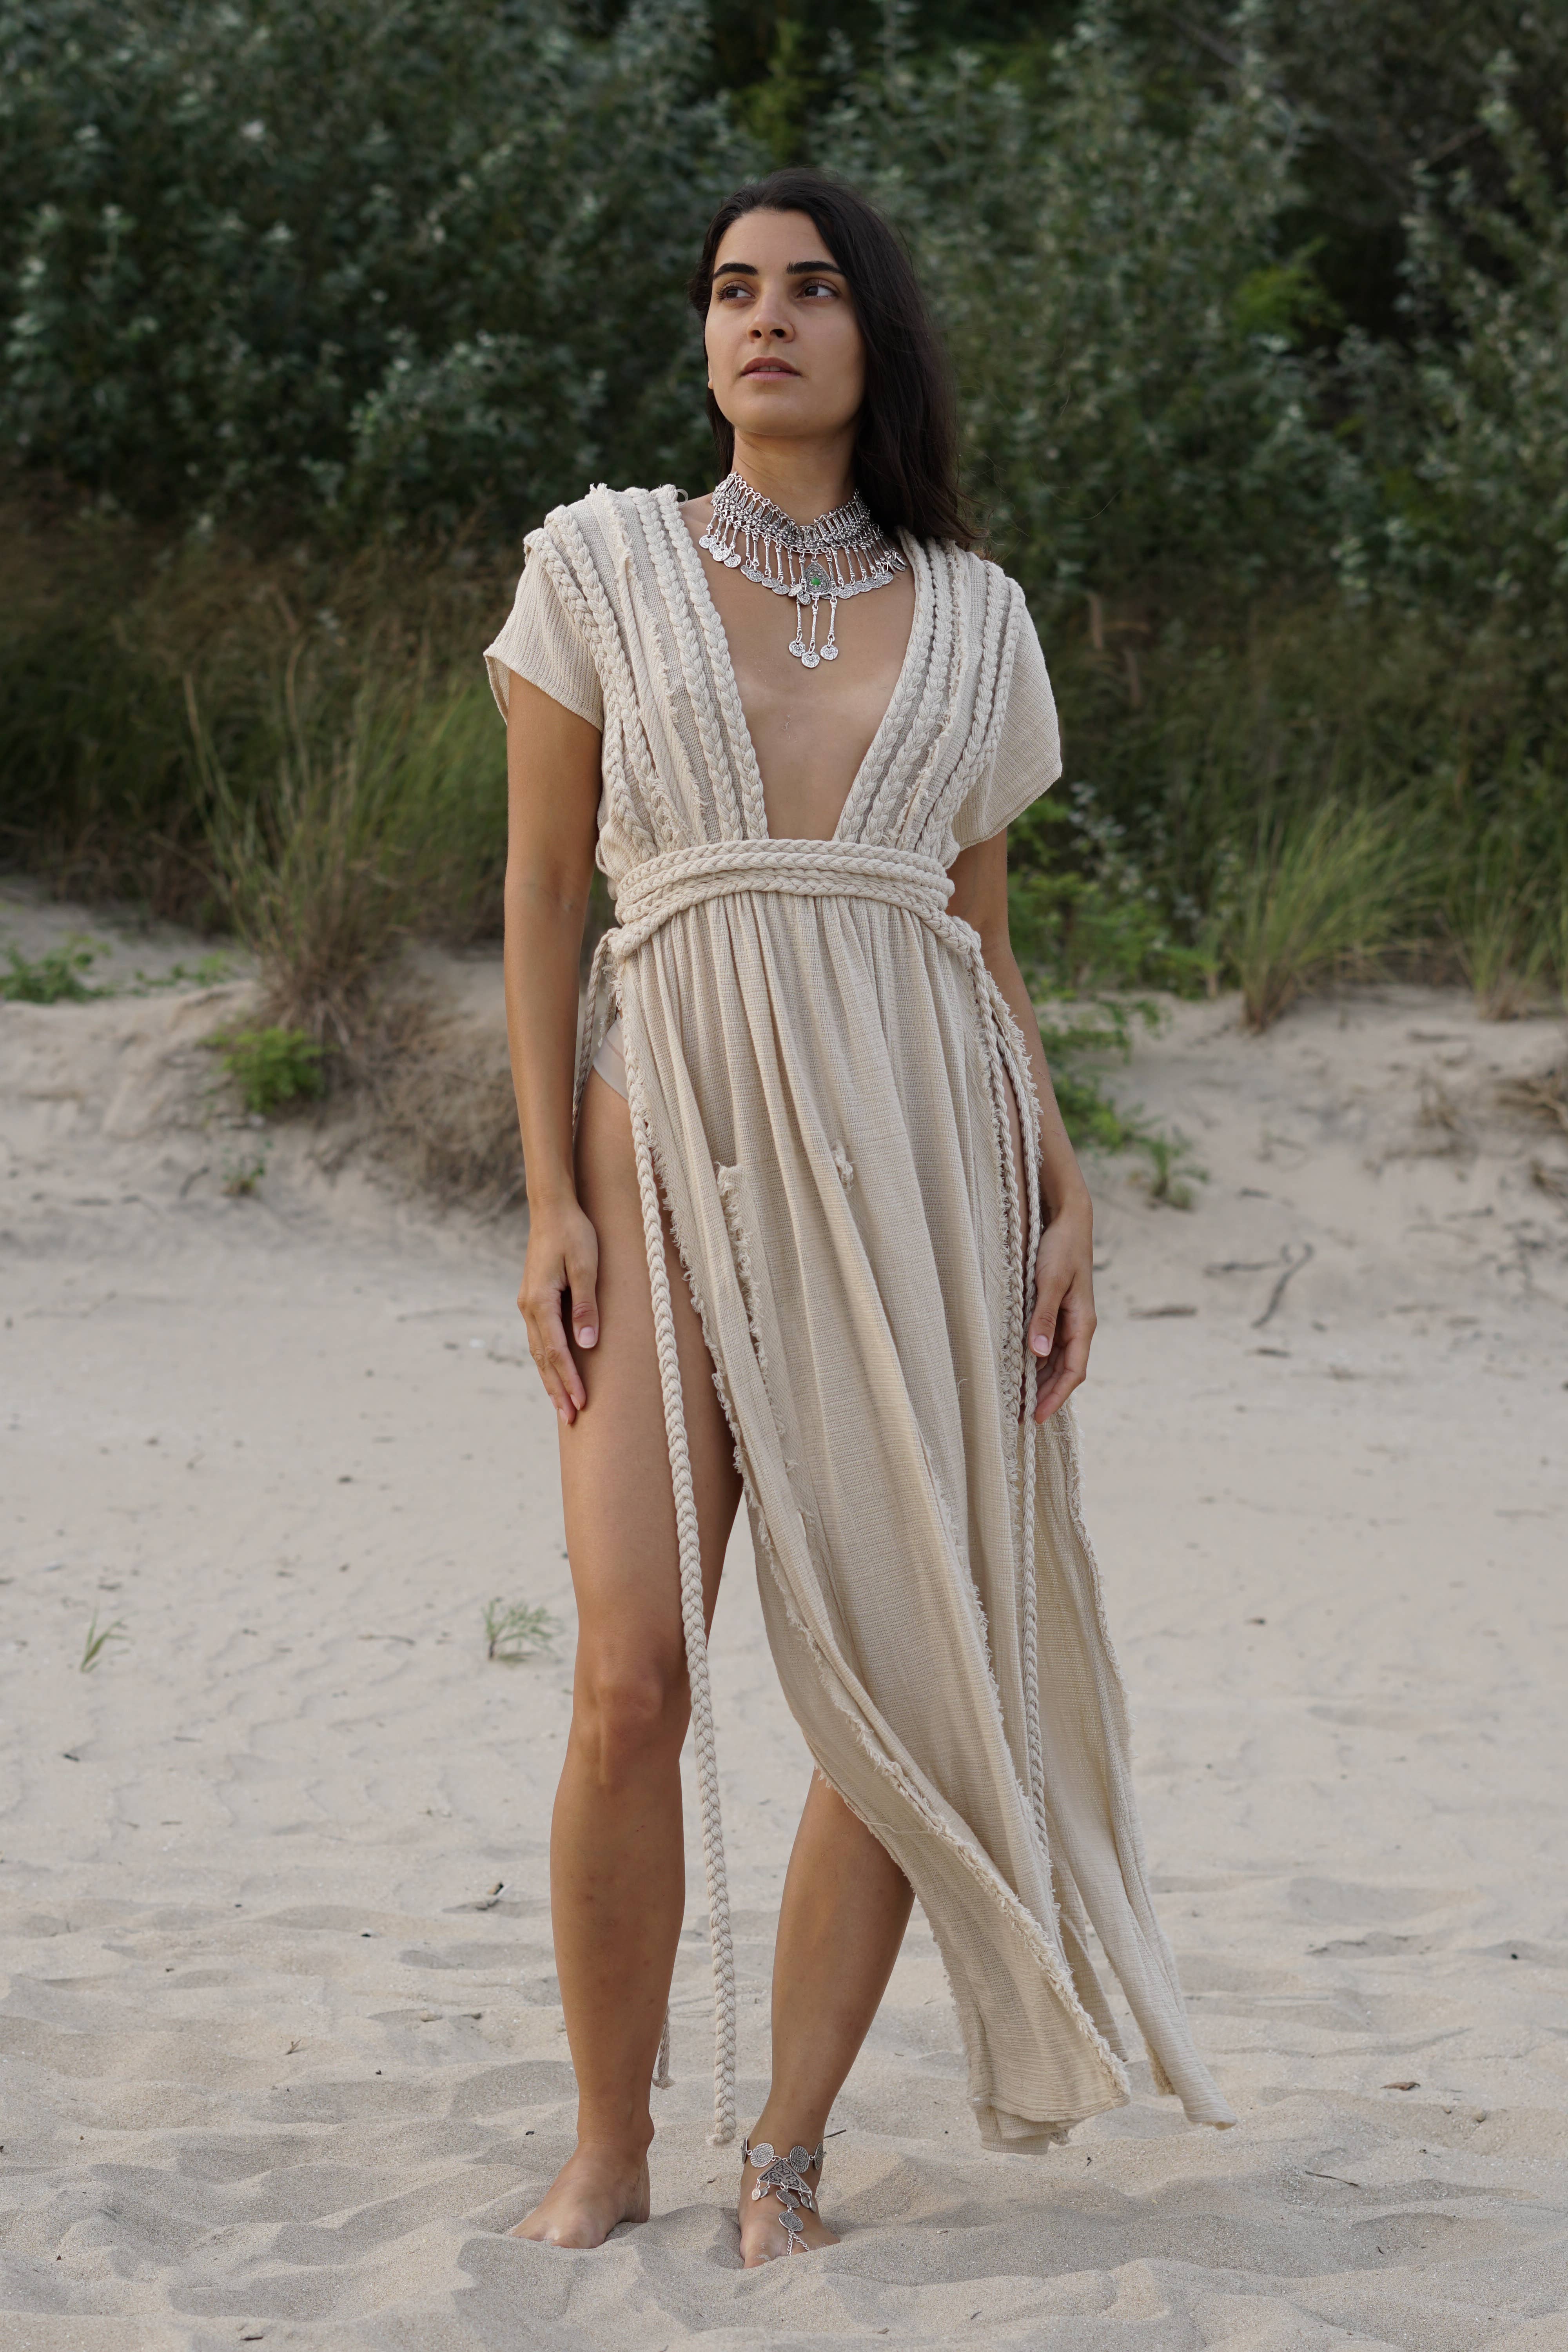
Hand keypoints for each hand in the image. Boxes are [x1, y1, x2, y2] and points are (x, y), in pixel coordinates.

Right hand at [519, 1195, 599, 1424]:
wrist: (552, 1209)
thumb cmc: (574, 1234)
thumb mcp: (586, 1267)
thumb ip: (586, 1306)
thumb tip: (586, 1344)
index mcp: (540, 1301)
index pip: (556, 1351)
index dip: (569, 1379)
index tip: (581, 1403)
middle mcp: (529, 1307)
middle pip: (542, 1358)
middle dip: (557, 1389)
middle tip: (570, 1419)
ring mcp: (528, 1305)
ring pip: (538, 1351)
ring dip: (550, 1379)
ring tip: (562, 1406)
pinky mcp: (534, 1300)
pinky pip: (539, 1339)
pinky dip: (547, 1360)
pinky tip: (555, 1372)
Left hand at [1026, 1191, 1095, 1422]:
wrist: (1067, 1219)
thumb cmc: (1061, 1248)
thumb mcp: (1051, 1282)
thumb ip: (1044, 1317)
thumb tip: (1038, 1353)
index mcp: (1083, 1323)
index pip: (1073, 1371)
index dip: (1056, 1396)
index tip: (1037, 1416)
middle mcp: (1077, 1326)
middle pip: (1063, 1372)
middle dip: (1044, 1395)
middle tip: (1018, 1417)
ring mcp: (1067, 1320)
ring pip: (1053, 1361)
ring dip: (1037, 1381)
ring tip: (1014, 1401)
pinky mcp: (1055, 1311)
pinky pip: (1046, 1345)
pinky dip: (1033, 1361)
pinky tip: (1017, 1370)